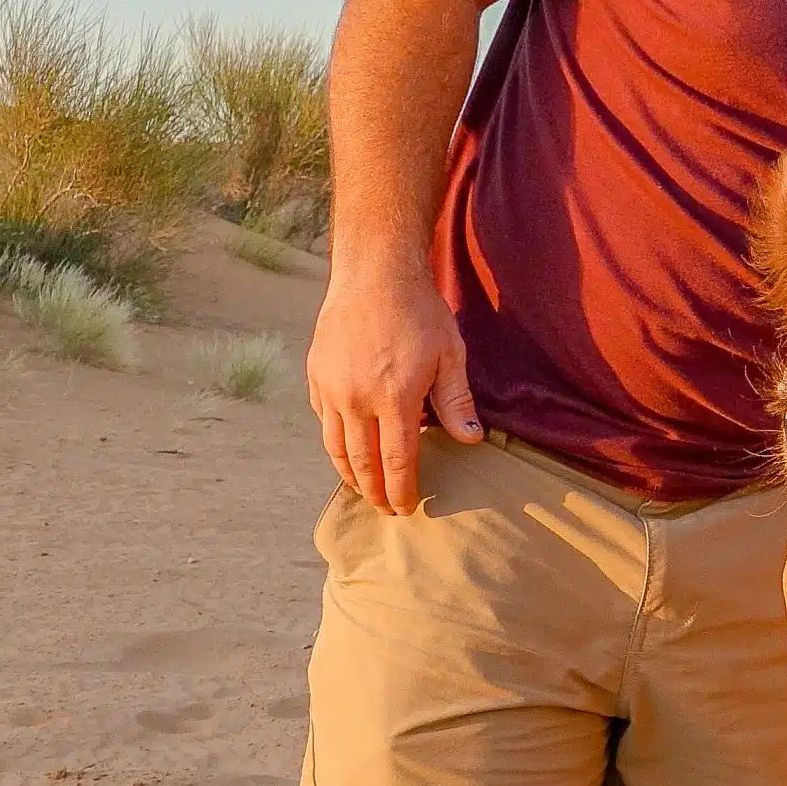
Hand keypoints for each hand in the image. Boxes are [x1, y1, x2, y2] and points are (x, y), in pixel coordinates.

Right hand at [306, 258, 482, 514]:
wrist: (374, 274)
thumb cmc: (420, 313)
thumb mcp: (450, 355)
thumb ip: (456, 402)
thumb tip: (470, 441)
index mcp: (395, 398)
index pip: (397, 461)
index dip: (402, 490)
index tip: (407, 509)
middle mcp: (356, 399)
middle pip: (362, 463)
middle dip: (375, 492)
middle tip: (386, 510)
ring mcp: (331, 388)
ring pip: (335, 447)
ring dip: (349, 474)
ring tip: (364, 491)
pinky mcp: (316, 376)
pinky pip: (323, 420)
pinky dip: (334, 442)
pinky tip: (347, 450)